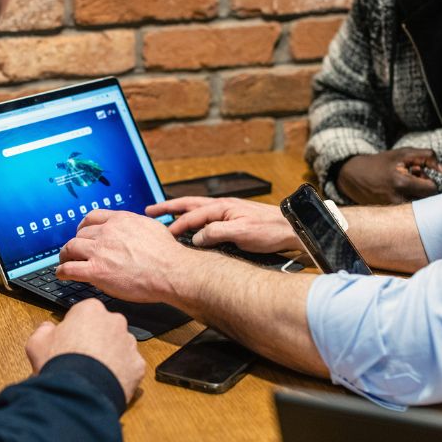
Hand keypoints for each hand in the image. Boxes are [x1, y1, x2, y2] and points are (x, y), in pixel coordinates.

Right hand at [25, 299, 145, 402]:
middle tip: (81, 357)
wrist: (80, 392)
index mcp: (91, 309)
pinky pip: (129, 366)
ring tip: (94, 372)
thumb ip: (44, 329)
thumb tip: (48, 328)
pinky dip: (121, 372)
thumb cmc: (59, 363)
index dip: (75, 328)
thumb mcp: (37, 342)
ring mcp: (129, 343)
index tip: (69, 341)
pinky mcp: (138, 364)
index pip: (84, 313)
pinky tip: (106, 381)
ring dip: (110, 355)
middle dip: (96, 339)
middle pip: (105, 327)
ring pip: (120, 346)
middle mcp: (115, 321)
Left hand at [57, 210, 195, 302]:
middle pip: (80, 234)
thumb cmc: (167, 254)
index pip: (93, 217)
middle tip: (73, 251)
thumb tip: (135, 229)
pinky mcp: (96, 271)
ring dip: (65, 255)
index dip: (83, 226)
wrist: (171, 271)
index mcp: (120, 220)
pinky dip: (62, 271)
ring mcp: (100, 251)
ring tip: (64, 262)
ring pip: (70, 248)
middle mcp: (107, 232)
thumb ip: (137, 226)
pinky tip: (62, 274)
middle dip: (75, 243)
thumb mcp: (152, 227)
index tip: (82, 232)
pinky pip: (70, 268)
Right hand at [146, 197, 301, 252]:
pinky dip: (193, 220)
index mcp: (222, 207)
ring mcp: (228, 212)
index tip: (162, 235)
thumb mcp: (241, 232)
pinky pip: (207, 218)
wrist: (292, 229)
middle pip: (189, 204)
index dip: (176, 226)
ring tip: (165, 217)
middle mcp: (223, 206)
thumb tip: (197, 237)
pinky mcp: (234, 220)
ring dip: (180, 212)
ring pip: (197, 210)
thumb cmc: (270, 230)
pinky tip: (192, 228)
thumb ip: (216, 233)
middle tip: (150, 211)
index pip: (192, 216)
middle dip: (168, 208)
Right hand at [336, 149, 441, 204]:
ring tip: (405, 187)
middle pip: (428, 201)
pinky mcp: (390, 215)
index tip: (420, 174)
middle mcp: (398, 199)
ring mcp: (393, 209)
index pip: (432, 189)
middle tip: (413, 179)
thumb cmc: (382, 162)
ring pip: (419, 207)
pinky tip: (398, 193)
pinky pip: (409, 212)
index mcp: (402, 182)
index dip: (429, 180)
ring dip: (417, 196)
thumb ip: (428, 157)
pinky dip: (408, 202)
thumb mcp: (404, 153)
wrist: (355, 175)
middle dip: (424, 189)